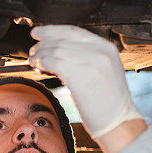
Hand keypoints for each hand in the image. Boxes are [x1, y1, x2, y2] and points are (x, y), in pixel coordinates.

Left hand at [28, 25, 143, 138]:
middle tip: (32, 51)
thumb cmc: (108, 102)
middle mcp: (101, 52)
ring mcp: (93, 63)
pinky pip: (54, 63)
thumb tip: (57, 51)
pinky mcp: (82, 76)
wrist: (119, 122)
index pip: (73, 31)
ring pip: (56, 50)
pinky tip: (39, 68)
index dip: (52, 30)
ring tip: (33, 61)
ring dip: (40, 55)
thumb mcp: (102, 71)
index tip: (38, 32)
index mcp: (107, 48)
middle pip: (62, 39)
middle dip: (42, 44)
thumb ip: (85, 57)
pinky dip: (42, 63)